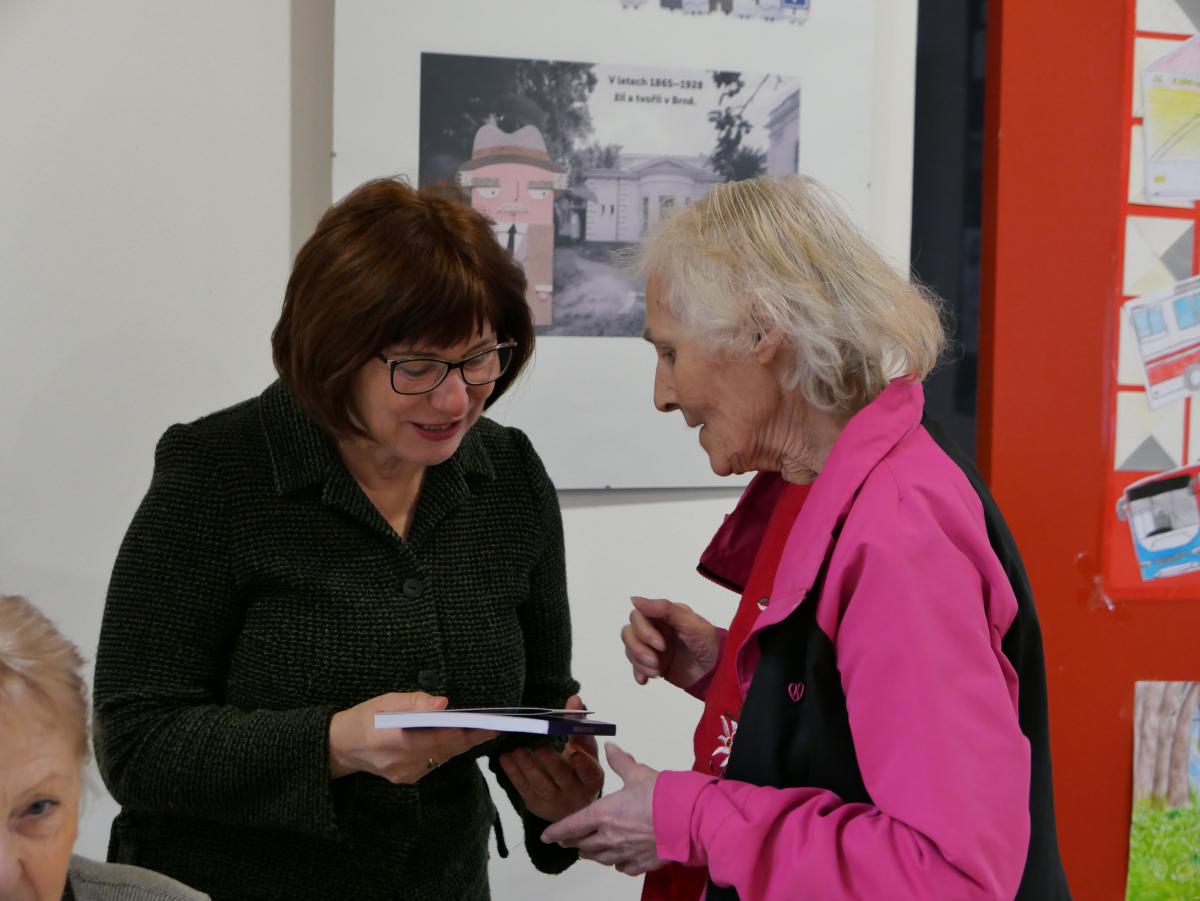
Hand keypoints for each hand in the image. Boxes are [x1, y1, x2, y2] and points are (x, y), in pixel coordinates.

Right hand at [328, 691, 496, 782]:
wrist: (341, 746)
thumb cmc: (365, 718)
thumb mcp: (386, 701)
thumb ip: (414, 702)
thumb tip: (442, 704)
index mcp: (393, 739)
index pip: (437, 737)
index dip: (463, 732)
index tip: (484, 724)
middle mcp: (401, 761)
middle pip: (445, 750)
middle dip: (470, 738)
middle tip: (493, 727)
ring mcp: (404, 774)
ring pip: (442, 758)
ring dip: (461, 745)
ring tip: (481, 731)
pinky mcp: (406, 779)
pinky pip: (433, 764)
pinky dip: (446, 751)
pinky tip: (457, 740)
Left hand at [499, 695, 604, 821]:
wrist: (569, 800)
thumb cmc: (578, 768)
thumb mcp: (583, 748)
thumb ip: (577, 724)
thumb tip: (575, 698)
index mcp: (592, 778)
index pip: (590, 772)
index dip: (584, 764)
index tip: (575, 752)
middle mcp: (576, 793)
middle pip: (563, 777)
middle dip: (551, 762)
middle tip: (540, 747)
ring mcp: (555, 802)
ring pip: (541, 785)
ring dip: (528, 767)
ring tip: (517, 750)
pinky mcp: (536, 804)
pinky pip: (524, 788)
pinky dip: (514, 773)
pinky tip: (505, 758)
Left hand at [541, 743, 663, 876]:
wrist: (686, 820)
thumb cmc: (660, 795)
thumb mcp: (638, 773)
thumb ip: (620, 762)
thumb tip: (610, 747)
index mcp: (603, 814)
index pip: (571, 826)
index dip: (556, 831)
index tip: (546, 836)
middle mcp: (609, 837)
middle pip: (583, 845)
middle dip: (573, 842)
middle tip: (567, 840)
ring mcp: (625, 853)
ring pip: (600, 858)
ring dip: (591, 854)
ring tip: (587, 851)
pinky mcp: (642, 863)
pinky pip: (623, 867)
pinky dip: (617, 864)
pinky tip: (618, 861)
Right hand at [621, 596, 719, 689]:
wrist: (716, 672)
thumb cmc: (707, 643)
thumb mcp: (691, 623)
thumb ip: (665, 609)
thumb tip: (635, 599)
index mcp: (663, 615)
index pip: (637, 616)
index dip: (643, 631)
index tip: (661, 645)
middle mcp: (654, 628)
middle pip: (629, 632)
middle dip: (639, 649)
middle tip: (657, 662)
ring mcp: (652, 647)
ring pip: (629, 648)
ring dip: (639, 662)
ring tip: (657, 672)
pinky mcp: (652, 663)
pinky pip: (634, 665)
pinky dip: (638, 672)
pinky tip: (646, 679)